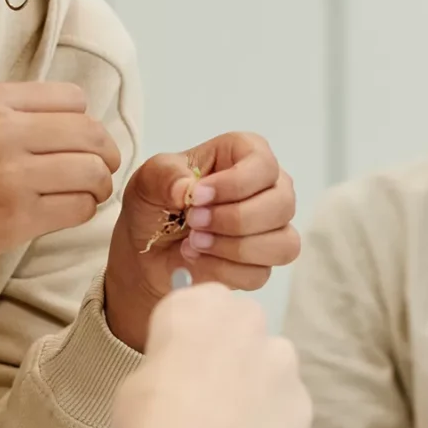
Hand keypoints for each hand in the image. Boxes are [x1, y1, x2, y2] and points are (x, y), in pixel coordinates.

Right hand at [0, 82, 120, 357]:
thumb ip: (10, 115)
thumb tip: (75, 121)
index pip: (74, 99)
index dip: (84, 123)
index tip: (79, 143)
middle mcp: (0, 130)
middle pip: (91, 133)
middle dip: (104, 154)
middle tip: (97, 172)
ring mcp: (9, 175)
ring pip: (92, 172)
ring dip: (97, 186)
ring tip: (85, 195)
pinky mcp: (15, 219)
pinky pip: (79, 208)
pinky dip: (83, 212)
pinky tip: (65, 213)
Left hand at [103, 131, 297, 348]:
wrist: (146, 250)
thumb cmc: (155, 204)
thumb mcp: (148, 180)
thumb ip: (164, 176)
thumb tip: (188, 189)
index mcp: (246, 154)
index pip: (263, 165)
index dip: (234, 184)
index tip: (197, 196)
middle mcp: (269, 188)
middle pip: (281, 205)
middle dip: (234, 219)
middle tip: (194, 222)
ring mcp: (272, 228)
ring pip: (281, 244)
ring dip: (233, 248)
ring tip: (194, 242)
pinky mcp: (262, 263)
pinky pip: (259, 273)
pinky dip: (223, 270)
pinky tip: (197, 259)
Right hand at [114, 280, 310, 427]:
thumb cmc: (151, 419)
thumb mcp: (140, 377)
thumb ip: (170, 360)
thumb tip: (180, 374)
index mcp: (199, 304)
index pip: (198, 304)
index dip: (190, 335)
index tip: (181, 359)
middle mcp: (247, 320)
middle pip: (241, 327)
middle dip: (229, 350)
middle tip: (205, 389)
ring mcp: (281, 359)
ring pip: (270, 362)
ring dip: (255, 381)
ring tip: (229, 418)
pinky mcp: (301, 398)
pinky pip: (285, 401)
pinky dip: (272, 416)